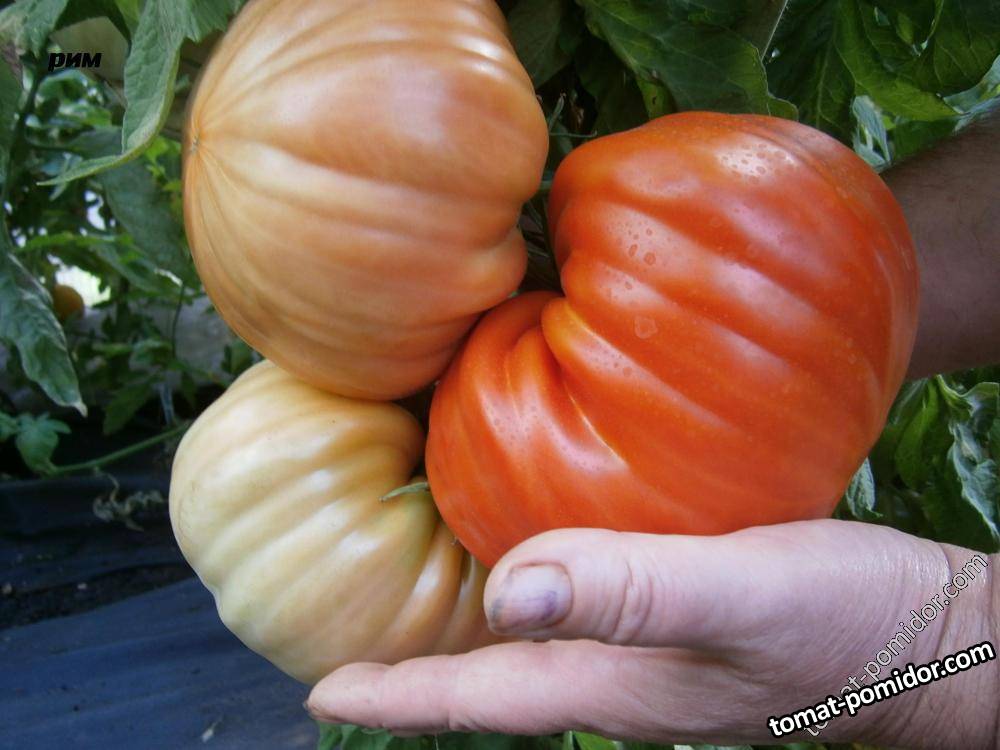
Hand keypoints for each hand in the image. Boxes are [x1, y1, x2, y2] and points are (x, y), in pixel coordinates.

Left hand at [307, 520, 996, 747]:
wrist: (932, 636)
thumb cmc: (845, 626)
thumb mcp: (738, 599)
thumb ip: (631, 591)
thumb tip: (507, 592)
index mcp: (612, 686)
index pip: (477, 698)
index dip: (394, 695)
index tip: (319, 689)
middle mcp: (617, 674)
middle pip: (490, 675)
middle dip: (415, 660)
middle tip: (349, 625)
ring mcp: (649, 650)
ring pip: (533, 637)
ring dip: (469, 615)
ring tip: (416, 574)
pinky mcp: (680, 613)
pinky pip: (585, 599)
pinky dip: (538, 577)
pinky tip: (535, 535)